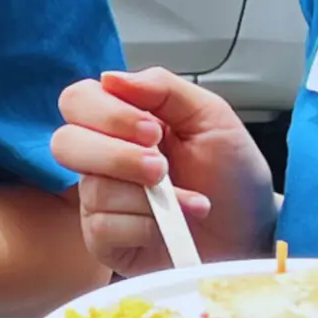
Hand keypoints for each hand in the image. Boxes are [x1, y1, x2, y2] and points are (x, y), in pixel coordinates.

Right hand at [52, 67, 275, 275]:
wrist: (252, 232)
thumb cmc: (233, 175)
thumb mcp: (211, 117)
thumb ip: (163, 89)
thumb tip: (111, 77)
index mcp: (125, 120)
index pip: (78, 101)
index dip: (106, 113)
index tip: (153, 130)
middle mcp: (105, 158)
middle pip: (65, 143)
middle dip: (118, 156)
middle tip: (161, 168)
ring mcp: (102, 200)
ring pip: (92, 188)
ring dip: (148, 197)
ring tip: (189, 201)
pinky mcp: (106, 240)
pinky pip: (103, 228)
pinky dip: (146, 226)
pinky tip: (173, 227)